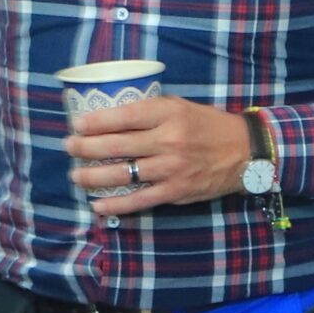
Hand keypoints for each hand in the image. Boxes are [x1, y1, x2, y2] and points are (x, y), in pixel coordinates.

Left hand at [65, 97, 253, 213]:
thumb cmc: (208, 126)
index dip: (96, 122)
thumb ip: (150, 113)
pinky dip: (116, 204)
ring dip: (94, 176)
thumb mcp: (181, 107)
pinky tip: (98, 205)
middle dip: (86, 148)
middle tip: (68, 147)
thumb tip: (112, 118)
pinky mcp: (175, 191)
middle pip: (117, 145)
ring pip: (123, 174)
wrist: (245, 151)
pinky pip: (139, 199)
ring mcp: (171, 168)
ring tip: (76, 176)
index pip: (124, 117)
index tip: (77, 124)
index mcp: (168, 113)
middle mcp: (168, 140)